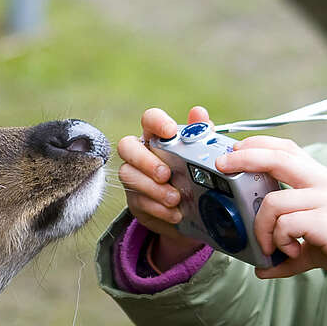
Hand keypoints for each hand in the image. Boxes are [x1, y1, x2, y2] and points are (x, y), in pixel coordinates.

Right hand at [116, 106, 206, 268]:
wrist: (190, 211)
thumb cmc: (191, 174)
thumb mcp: (199, 154)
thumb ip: (199, 133)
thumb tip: (199, 112)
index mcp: (156, 136)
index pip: (149, 119)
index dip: (157, 122)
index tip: (170, 131)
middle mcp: (139, 153)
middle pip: (126, 146)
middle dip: (145, 160)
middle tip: (166, 174)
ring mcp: (134, 177)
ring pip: (128, 175)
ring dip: (152, 188)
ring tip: (175, 199)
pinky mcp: (135, 200)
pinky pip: (139, 201)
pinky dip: (158, 208)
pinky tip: (174, 213)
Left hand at [216, 135, 326, 282]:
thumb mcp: (316, 243)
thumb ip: (288, 251)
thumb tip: (262, 270)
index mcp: (320, 178)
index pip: (286, 148)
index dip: (257, 144)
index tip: (234, 151)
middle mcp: (323, 182)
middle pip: (277, 157)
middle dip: (243, 158)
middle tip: (221, 166)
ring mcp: (325, 199)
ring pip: (273, 202)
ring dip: (261, 227)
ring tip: (270, 247)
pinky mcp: (326, 220)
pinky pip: (286, 224)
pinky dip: (279, 241)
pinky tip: (290, 252)